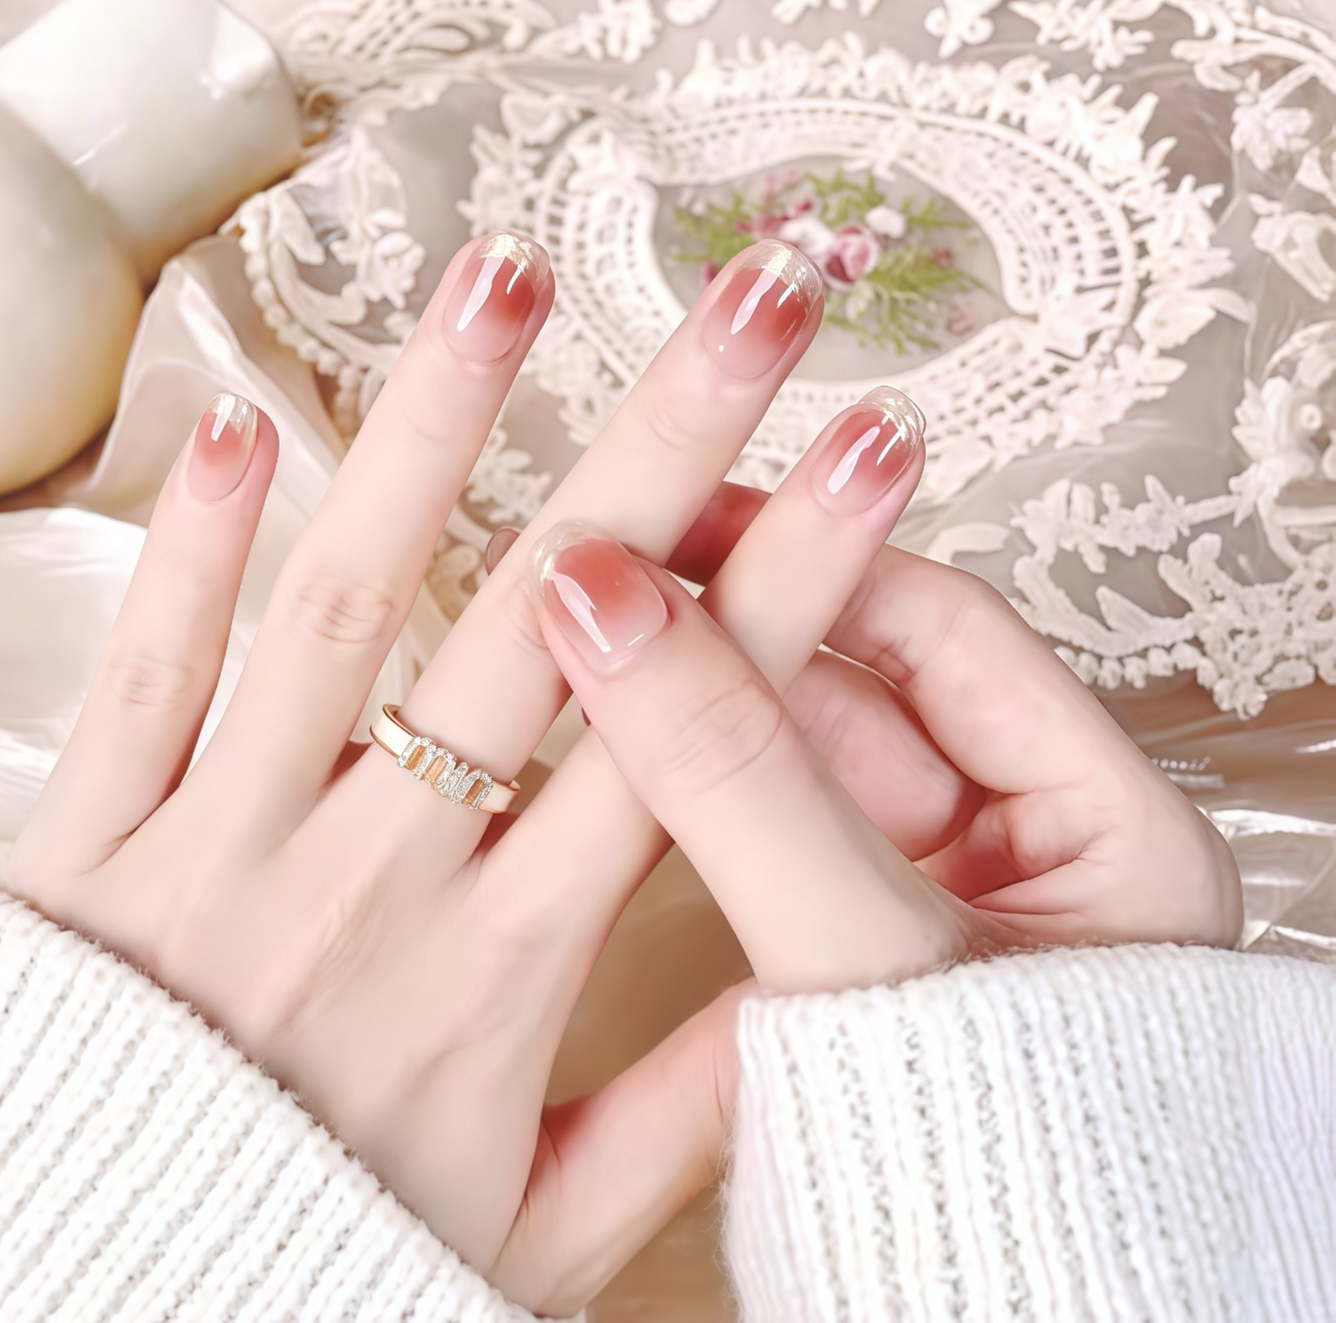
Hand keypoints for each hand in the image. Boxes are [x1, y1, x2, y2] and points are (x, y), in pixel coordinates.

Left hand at [8, 235, 845, 1313]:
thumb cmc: (323, 1267)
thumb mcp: (539, 1231)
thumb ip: (678, 1110)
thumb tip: (796, 994)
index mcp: (503, 969)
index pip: (680, 733)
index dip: (793, 580)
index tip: (868, 454)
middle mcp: (378, 880)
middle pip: (549, 619)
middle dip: (666, 442)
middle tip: (748, 303)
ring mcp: (226, 844)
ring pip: (349, 601)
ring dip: (434, 427)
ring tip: (507, 282)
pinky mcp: (96, 844)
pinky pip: (146, 667)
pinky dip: (194, 538)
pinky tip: (252, 416)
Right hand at [524, 465, 1241, 1000]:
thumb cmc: (980, 1178)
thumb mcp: (858, 951)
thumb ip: (734, 777)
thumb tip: (604, 607)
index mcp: (1106, 830)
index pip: (943, 632)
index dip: (813, 557)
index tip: (688, 516)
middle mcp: (1027, 849)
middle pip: (863, 684)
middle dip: (735, 625)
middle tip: (608, 564)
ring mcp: (935, 899)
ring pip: (801, 754)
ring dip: (701, 701)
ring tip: (587, 635)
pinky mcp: (856, 951)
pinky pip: (769, 831)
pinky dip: (694, 788)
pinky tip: (615, 747)